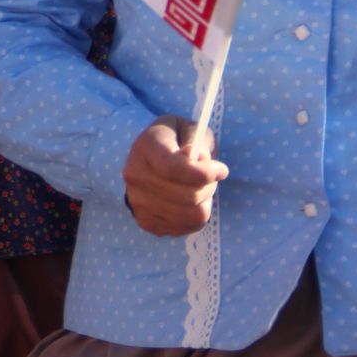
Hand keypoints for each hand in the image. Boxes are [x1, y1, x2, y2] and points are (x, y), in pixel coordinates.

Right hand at [123, 116, 227, 235]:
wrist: (149, 160)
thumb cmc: (176, 141)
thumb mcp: (189, 128)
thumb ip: (196, 139)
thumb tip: (197, 158)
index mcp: (145, 146)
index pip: (173, 167)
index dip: (203, 173)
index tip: (221, 170)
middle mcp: (134, 174)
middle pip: (187, 195)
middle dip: (208, 187)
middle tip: (210, 178)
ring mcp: (136, 200)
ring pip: (190, 215)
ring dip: (204, 203)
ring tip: (199, 190)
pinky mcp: (144, 220)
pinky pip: (185, 228)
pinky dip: (194, 217)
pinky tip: (189, 203)